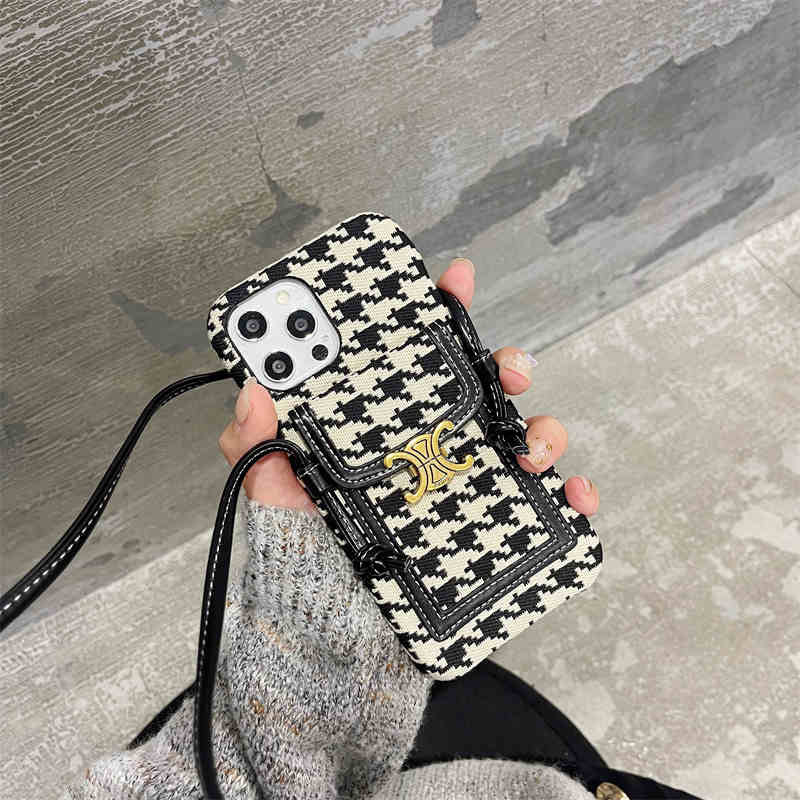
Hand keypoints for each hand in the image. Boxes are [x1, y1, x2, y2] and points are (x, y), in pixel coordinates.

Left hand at [218, 257, 598, 516]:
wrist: (331, 626)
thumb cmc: (303, 554)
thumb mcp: (270, 490)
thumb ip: (253, 442)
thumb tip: (255, 390)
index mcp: (385, 424)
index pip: (415, 358)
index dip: (441, 311)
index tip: (456, 278)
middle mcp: (432, 447)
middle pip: (486, 388)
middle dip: (507, 365)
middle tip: (507, 374)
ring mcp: (465, 486)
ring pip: (524, 437)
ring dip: (543, 430)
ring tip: (529, 451)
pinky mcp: (491, 531)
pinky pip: (545, 506)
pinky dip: (570, 494)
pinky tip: (570, 494)